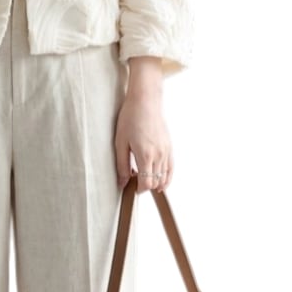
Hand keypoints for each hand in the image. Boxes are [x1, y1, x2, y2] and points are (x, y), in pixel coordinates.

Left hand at [114, 58, 171, 192]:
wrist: (145, 102)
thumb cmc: (130, 119)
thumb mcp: (120, 143)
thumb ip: (122, 165)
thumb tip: (122, 183)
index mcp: (145, 155)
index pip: (146, 183)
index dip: (139, 189)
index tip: (132, 187)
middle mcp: (159, 155)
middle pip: (156, 182)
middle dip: (146, 186)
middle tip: (136, 183)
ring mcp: (166, 151)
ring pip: (165, 176)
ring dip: (156, 183)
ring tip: (147, 182)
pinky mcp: (170, 147)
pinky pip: (171, 167)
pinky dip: (167, 177)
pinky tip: (161, 181)